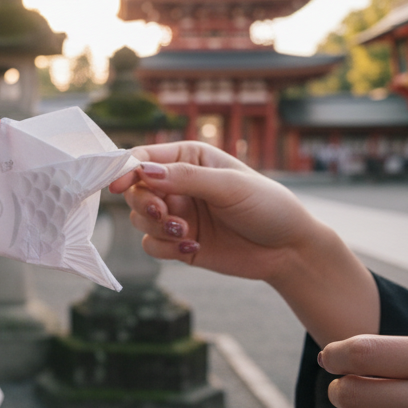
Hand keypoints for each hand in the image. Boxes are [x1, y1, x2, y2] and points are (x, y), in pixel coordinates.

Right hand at [105, 141, 320, 282]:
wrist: (288, 249)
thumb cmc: (267, 206)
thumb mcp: (230, 186)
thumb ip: (186, 178)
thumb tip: (145, 172)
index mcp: (190, 159)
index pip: (145, 158)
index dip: (126, 169)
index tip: (118, 186)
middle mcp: (179, 184)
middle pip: (136, 190)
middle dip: (143, 203)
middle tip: (163, 213)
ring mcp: (178, 215)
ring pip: (140, 219)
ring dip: (156, 227)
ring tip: (185, 232)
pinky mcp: (179, 243)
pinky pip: (152, 245)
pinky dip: (165, 248)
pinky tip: (192, 248)